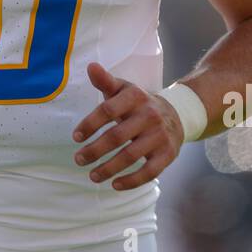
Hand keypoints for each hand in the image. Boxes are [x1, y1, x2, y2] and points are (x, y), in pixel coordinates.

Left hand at [71, 62, 184, 190]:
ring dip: (108, 169)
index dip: (89, 124)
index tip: (75, 137)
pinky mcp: (168, 154)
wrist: (176, 114)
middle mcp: (149, 115)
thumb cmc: (139, 103)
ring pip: (131, 156)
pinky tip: (115, 185)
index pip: (108, 110)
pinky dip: (131, 181)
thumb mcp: (123, 89)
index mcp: (135, 97)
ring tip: (92, 175)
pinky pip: (149, 172)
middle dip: (94, 151)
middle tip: (79, 159)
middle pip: (117, 136)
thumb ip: (105, 81)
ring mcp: (160, 136)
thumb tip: (90, 66)